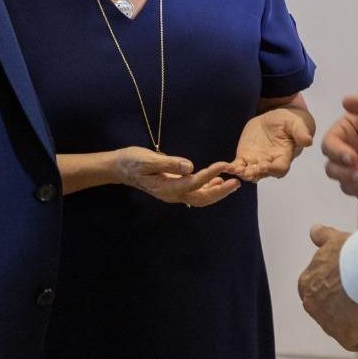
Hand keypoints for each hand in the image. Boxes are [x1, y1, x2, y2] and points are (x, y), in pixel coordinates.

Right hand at [112, 147, 240, 207]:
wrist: (121, 168)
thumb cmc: (132, 161)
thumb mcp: (147, 160)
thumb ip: (168, 163)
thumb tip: (190, 166)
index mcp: (166, 188)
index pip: (193, 183)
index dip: (209, 175)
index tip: (223, 165)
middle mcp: (173, 194)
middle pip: (201, 198)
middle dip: (220, 192)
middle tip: (237, 182)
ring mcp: (174, 193)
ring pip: (200, 197)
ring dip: (218, 191)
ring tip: (233, 182)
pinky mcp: (175, 187)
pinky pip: (196, 191)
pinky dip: (209, 187)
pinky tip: (218, 181)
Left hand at [233, 107, 314, 181]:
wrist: (276, 118)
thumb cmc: (289, 121)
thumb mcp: (296, 123)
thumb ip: (301, 132)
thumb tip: (308, 140)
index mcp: (284, 156)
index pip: (280, 168)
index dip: (273, 169)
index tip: (265, 165)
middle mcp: (271, 162)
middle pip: (264, 173)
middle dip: (256, 173)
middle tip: (248, 172)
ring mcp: (257, 161)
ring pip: (250, 171)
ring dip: (243, 173)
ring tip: (236, 170)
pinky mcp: (245, 156)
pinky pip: (239, 165)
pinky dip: (232, 167)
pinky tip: (225, 167)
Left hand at [298, 224, 357, 351]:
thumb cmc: (349, 253)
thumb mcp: (334, 239)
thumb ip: (323, 236)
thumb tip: (315, 231)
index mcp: (307, 284)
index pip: (321, 292)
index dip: (338, 290)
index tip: (355, 283)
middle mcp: (312, 305)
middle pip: (332, 310)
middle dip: (348, 306)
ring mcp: (326, 323)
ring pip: (344, 326)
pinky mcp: (344, 336)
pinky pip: (357, 341)